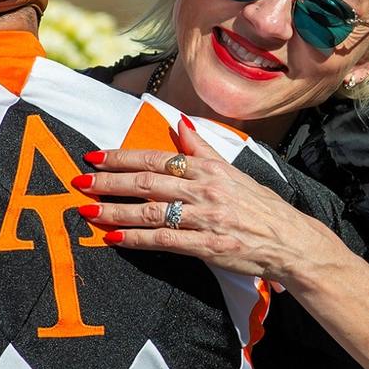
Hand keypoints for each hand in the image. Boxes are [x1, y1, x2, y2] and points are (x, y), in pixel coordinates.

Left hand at [76, 120, 345, 282]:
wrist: (289, 239)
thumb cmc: (258, 204)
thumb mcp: (231, 169)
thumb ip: (201, 147)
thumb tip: (179, 122)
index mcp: (207, 168)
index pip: (156, 157)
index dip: (122, 156)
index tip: (94, 156)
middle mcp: (203, 189)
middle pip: (147, 182)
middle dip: (109, 182)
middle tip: (79, 181)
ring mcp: (204, 218)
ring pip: (150, 211)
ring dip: (115, 210)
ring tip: (86, 210)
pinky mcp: (207, 246)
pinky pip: (164, 241)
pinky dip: (136, 239)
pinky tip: (112, 237)